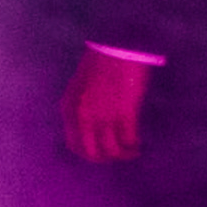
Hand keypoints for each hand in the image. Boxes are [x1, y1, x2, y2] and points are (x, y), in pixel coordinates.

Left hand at [61, 46, 152, 162]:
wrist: (117, 47)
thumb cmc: (101, 64)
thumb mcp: (79, 89)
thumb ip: (80, 108)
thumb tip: (90, 127)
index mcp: (69, 109)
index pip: (74, 145)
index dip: (89, 154)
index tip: (102, 153)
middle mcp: (83, 116)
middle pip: (92, 153)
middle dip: (106, 159)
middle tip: (118, 156)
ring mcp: (103, 115)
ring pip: (112, 150)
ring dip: (123, 154)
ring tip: (132, 151)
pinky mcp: (124, 112)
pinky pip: (128, 139)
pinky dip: (133, 145)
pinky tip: (138, 144)